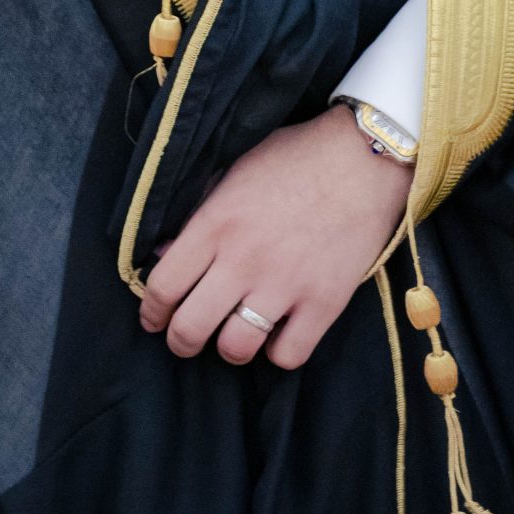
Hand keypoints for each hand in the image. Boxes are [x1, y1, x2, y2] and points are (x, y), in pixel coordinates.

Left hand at [139, 106, 413, 369]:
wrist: (362, 159)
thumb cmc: (293, 158)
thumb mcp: (232, 172)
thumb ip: (196, 213)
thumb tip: (164, 254)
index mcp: (216, 223)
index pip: (163, 285)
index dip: (151, 310)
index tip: (153, 318)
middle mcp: (244, 259)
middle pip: (191, 328)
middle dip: (180, 341)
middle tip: (185, 338)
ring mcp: (285, 285)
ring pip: (235, 349)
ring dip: (228, 348)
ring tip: (232, 337)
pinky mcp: (324, 303)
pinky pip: (287, 355)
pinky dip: (277, 352)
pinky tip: (277, 333)